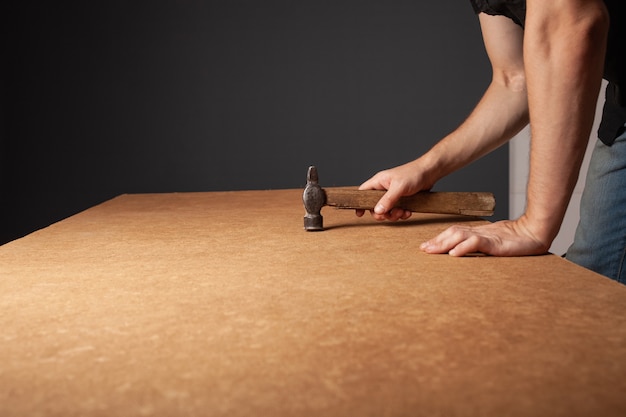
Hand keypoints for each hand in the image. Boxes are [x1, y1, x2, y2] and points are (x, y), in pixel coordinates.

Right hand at [355, 161, 432, 220]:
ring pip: (387, 211)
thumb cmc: (413, 174)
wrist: (430, 173)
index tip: (359, 214)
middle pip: (375, 206)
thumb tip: (377, 211)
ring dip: (395, 215)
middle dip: (383, 214)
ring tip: (403, 212)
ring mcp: (393, 195)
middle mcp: (384, 189)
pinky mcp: (402, 200)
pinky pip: (397, 211)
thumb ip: (387, 199)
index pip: (363, 192)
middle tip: (390, 215)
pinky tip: (409, 211)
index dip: (360, 203)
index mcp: (379, 182)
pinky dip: (402, 214)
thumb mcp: (399, 187)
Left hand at [419, 216, 550, 256]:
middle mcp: (479, 232)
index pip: (454, 232)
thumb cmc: (517, 238)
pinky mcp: (495, 242)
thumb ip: (480, 244)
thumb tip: (462, 251)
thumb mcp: (493, 242)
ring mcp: (487, 236)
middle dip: (436, 241)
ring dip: (444, 243)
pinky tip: (454, 253)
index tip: (426, 246)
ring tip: (432, 250)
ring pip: (460, 235)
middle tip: (423, 249)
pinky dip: (464, 247)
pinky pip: (476, 243)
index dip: (439, 238)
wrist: (536, 231)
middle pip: (453, 233)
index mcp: (478, 232)